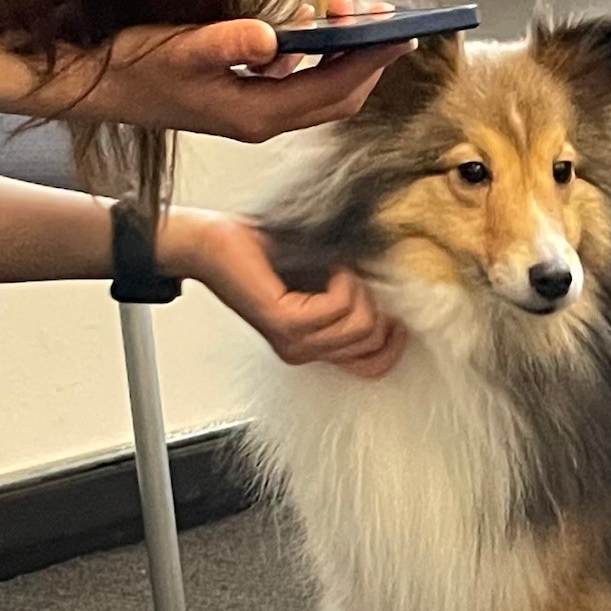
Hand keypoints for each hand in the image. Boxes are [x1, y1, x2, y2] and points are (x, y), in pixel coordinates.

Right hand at [66, 0, 413, 141]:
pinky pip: (295, 79)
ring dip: (341, 53)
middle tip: (387, 20)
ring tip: (348, 13)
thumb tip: (274, 35)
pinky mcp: (246, 97)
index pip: (333, 89)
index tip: (400, 34)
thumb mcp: (181, 47)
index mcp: (259, 114)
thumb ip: (229, 41)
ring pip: (320, 87)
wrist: (100, 86)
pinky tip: (307, 23)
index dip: (371, 62)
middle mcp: (266, 119)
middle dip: (368, 58)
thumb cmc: (136, 67)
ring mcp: (257, 111)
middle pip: (339, 94)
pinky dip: (311, 53)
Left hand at [161, 210, 407, 377]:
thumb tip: (395, 301)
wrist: (215, 243)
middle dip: (374, 303)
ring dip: (358, 289)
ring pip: (360, 325)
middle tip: (351, 277)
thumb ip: (352, 300)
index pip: (373, 367)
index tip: (394, 313)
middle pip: (371, 341)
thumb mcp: (321, 283)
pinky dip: (343, 281)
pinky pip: (339, 307)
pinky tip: (331, 268)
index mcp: (314, 348)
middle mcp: (305, 352)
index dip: (393, 342)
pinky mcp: (287, 324)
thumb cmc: (265, 255)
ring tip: (338, 270)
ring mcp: (296, 342)